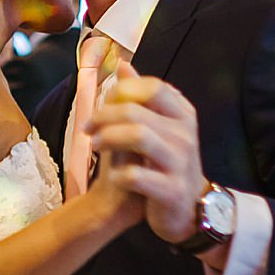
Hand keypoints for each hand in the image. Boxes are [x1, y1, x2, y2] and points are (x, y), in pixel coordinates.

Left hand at [86, 62, 206, 243]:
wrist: (186, 209)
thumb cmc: (164, 163)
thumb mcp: (158, 126)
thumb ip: (141, 97)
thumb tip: (123, 65)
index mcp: (183, 115)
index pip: (153, 88)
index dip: (122, 91)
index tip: (101, 104)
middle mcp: (185, 135)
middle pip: (137, 111)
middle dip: (104, 117)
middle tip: (88, 128)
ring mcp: (181, 163)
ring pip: (138, 136)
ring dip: (108, 138)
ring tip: (95, 146)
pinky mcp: (171, 190)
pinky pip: (137, 175)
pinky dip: (119, 174)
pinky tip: (113, 176)